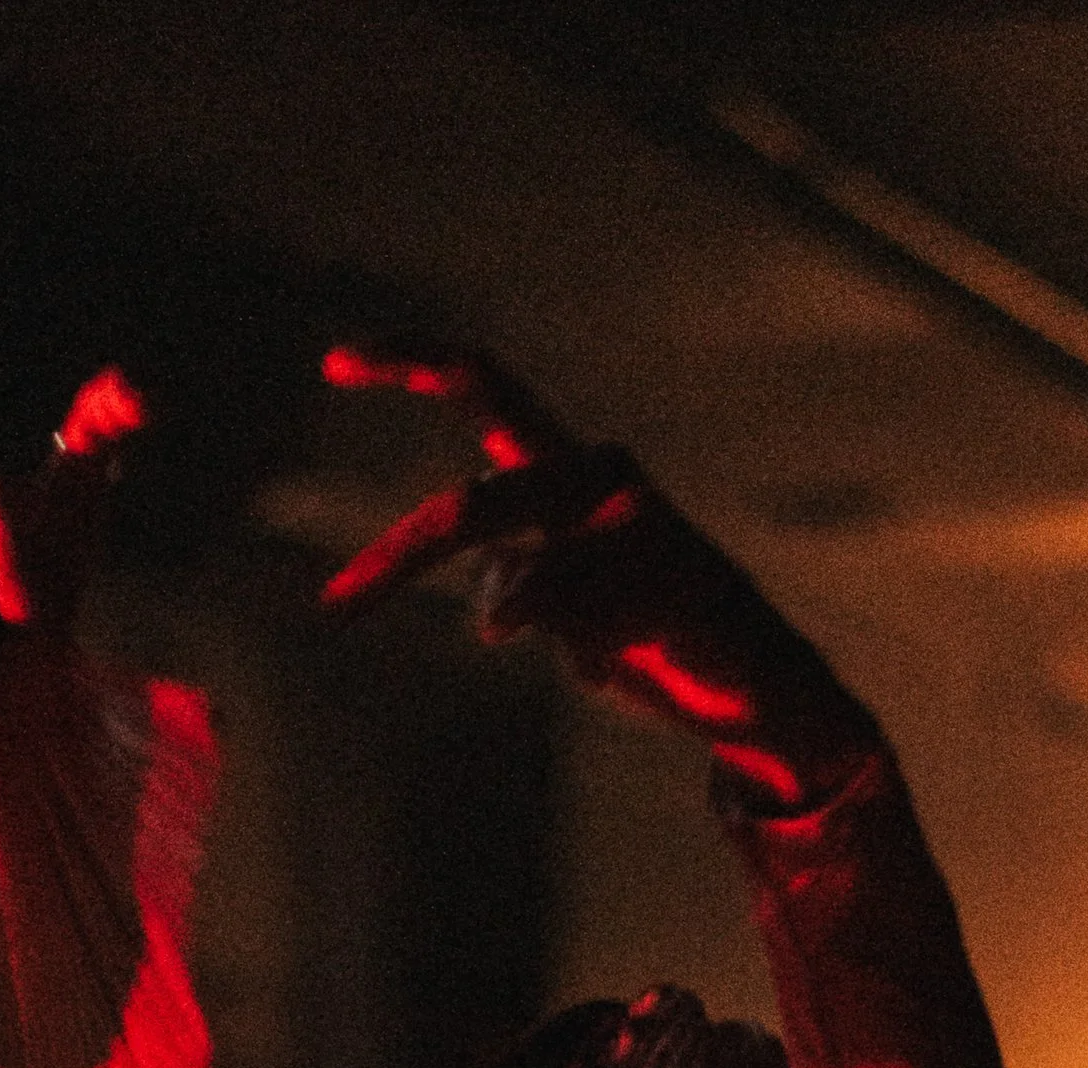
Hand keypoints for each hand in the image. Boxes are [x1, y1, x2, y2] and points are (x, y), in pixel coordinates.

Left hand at [320, 345, 874, 811]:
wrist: (753, 684)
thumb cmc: (652, 638)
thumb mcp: (562, 607)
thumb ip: (517, 579)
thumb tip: (494, 604)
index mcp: (565, 468)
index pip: (479, 387)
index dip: (409, 363)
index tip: (334, 363)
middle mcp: (592, 477)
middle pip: (468, 504)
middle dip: (397, 558)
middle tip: (336, 604)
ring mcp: (627, 524)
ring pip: (512, 564)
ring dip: (504, 617)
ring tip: (520, 639)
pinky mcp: (657, 577)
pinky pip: (558, 614)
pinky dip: (564, 648)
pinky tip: (604, 661)